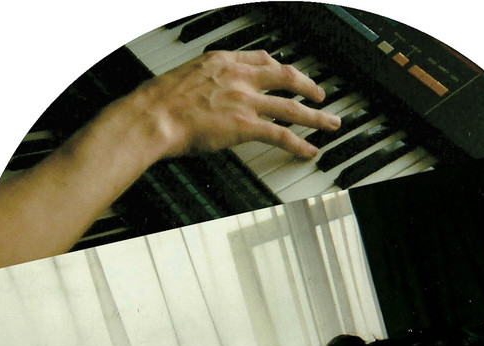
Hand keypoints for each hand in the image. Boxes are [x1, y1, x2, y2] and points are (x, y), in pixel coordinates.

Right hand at [129, 49, 341, 159]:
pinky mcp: (245, 125)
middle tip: (320, 95)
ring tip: (330, 124)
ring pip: (292, 107)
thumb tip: (208, 94)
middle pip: (285, 76)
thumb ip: (206, 82)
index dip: (280, 68)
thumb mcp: (185, 78)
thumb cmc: (159, 102)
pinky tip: (310, 150)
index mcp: (223, 61)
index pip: (261, 58)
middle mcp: (239, 77)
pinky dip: (299, 144)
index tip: (288, 73)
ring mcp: (245, 101)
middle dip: (308, 85)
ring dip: (316, 116)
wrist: (152, 115)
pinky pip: (281, 135)